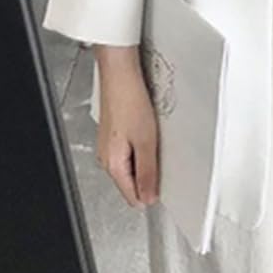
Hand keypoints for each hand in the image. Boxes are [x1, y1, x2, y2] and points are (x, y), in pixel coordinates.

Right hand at [94, 46, 158, 207]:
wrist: (120, 74)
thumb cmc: (129, 102)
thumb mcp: (146, 141)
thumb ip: (147, 172)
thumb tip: (149, 198)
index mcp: (112, 164)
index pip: (131, 196)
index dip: (150, 194)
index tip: (165, 188)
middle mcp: (107, 158)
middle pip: (131, 181)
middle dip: (148, 175)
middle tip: (162, 158)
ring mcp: (109, 146)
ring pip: (131, 165)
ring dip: (146, 159)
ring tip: (155, 141)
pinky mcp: (114, 133)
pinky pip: (130, 151)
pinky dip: (141, 146)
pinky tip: (149, 132)